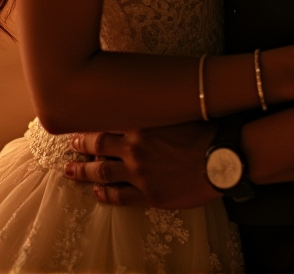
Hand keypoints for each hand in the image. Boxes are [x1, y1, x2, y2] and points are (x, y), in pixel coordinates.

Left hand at [63, 122, 219, 207]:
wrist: (222, 158)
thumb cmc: (204, 130)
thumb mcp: (176, 110)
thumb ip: (155, 107)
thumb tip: (142, 97)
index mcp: (141, 123)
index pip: (107, 120)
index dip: (91, 121)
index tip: (81, 119)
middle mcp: (135, 147)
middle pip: (98, 144)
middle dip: (82, 144)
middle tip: (71, 143)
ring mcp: (139, 172)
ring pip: (102, 172)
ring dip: (84, 171)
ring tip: (71, 170)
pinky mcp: (148, 194)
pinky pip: (120, 196)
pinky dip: (106, 195)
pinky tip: (97, 193)